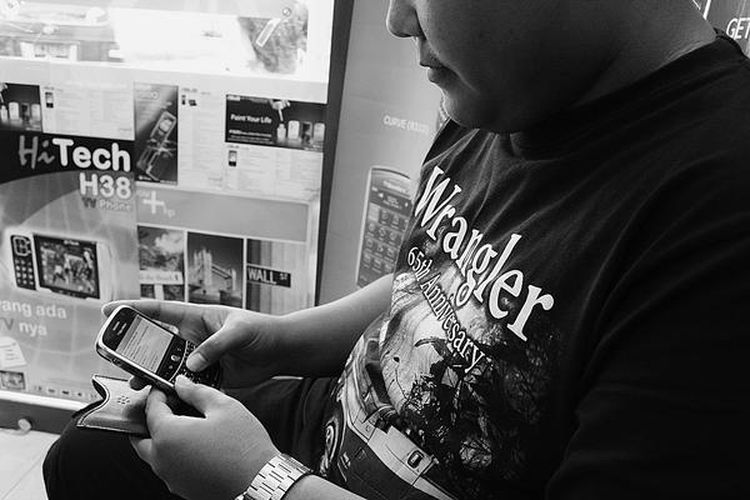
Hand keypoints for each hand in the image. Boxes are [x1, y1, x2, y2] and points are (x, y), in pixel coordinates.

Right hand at [102, 300, 284, 387]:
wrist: (280, 351)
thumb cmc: (261, 330)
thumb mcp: (239, 331)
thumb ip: (215, 346)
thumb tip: (192, 364)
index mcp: (197, 317)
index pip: (160, 311)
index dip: (134, 309)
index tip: (110, 311)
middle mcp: (193, 337)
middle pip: (157, 344)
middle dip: (137, 352)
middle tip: (119, 360)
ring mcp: (198, 357)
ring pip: (168, 367)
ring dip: (153, 376)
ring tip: (138, 385)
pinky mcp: (207, 376)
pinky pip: (185, 384)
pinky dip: (174, 392)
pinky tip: (163, 399)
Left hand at [131, 376, 277, 499]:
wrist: (259, 481)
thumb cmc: (244, 447)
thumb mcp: (223, 407)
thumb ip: (197, 392)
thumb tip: (183, 385)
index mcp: (168, 435)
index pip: (151, 409)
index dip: (158, 394)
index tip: (166, 388)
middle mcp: (162, 460)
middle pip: (141, 437)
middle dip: (150, 420)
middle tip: (167, 408)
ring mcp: (171, 477)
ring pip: (154, 455)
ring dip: (161, 438)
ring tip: (185, 425)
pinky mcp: (182, 488)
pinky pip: (169, 468)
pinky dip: (174, 454)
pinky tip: (196, 444)